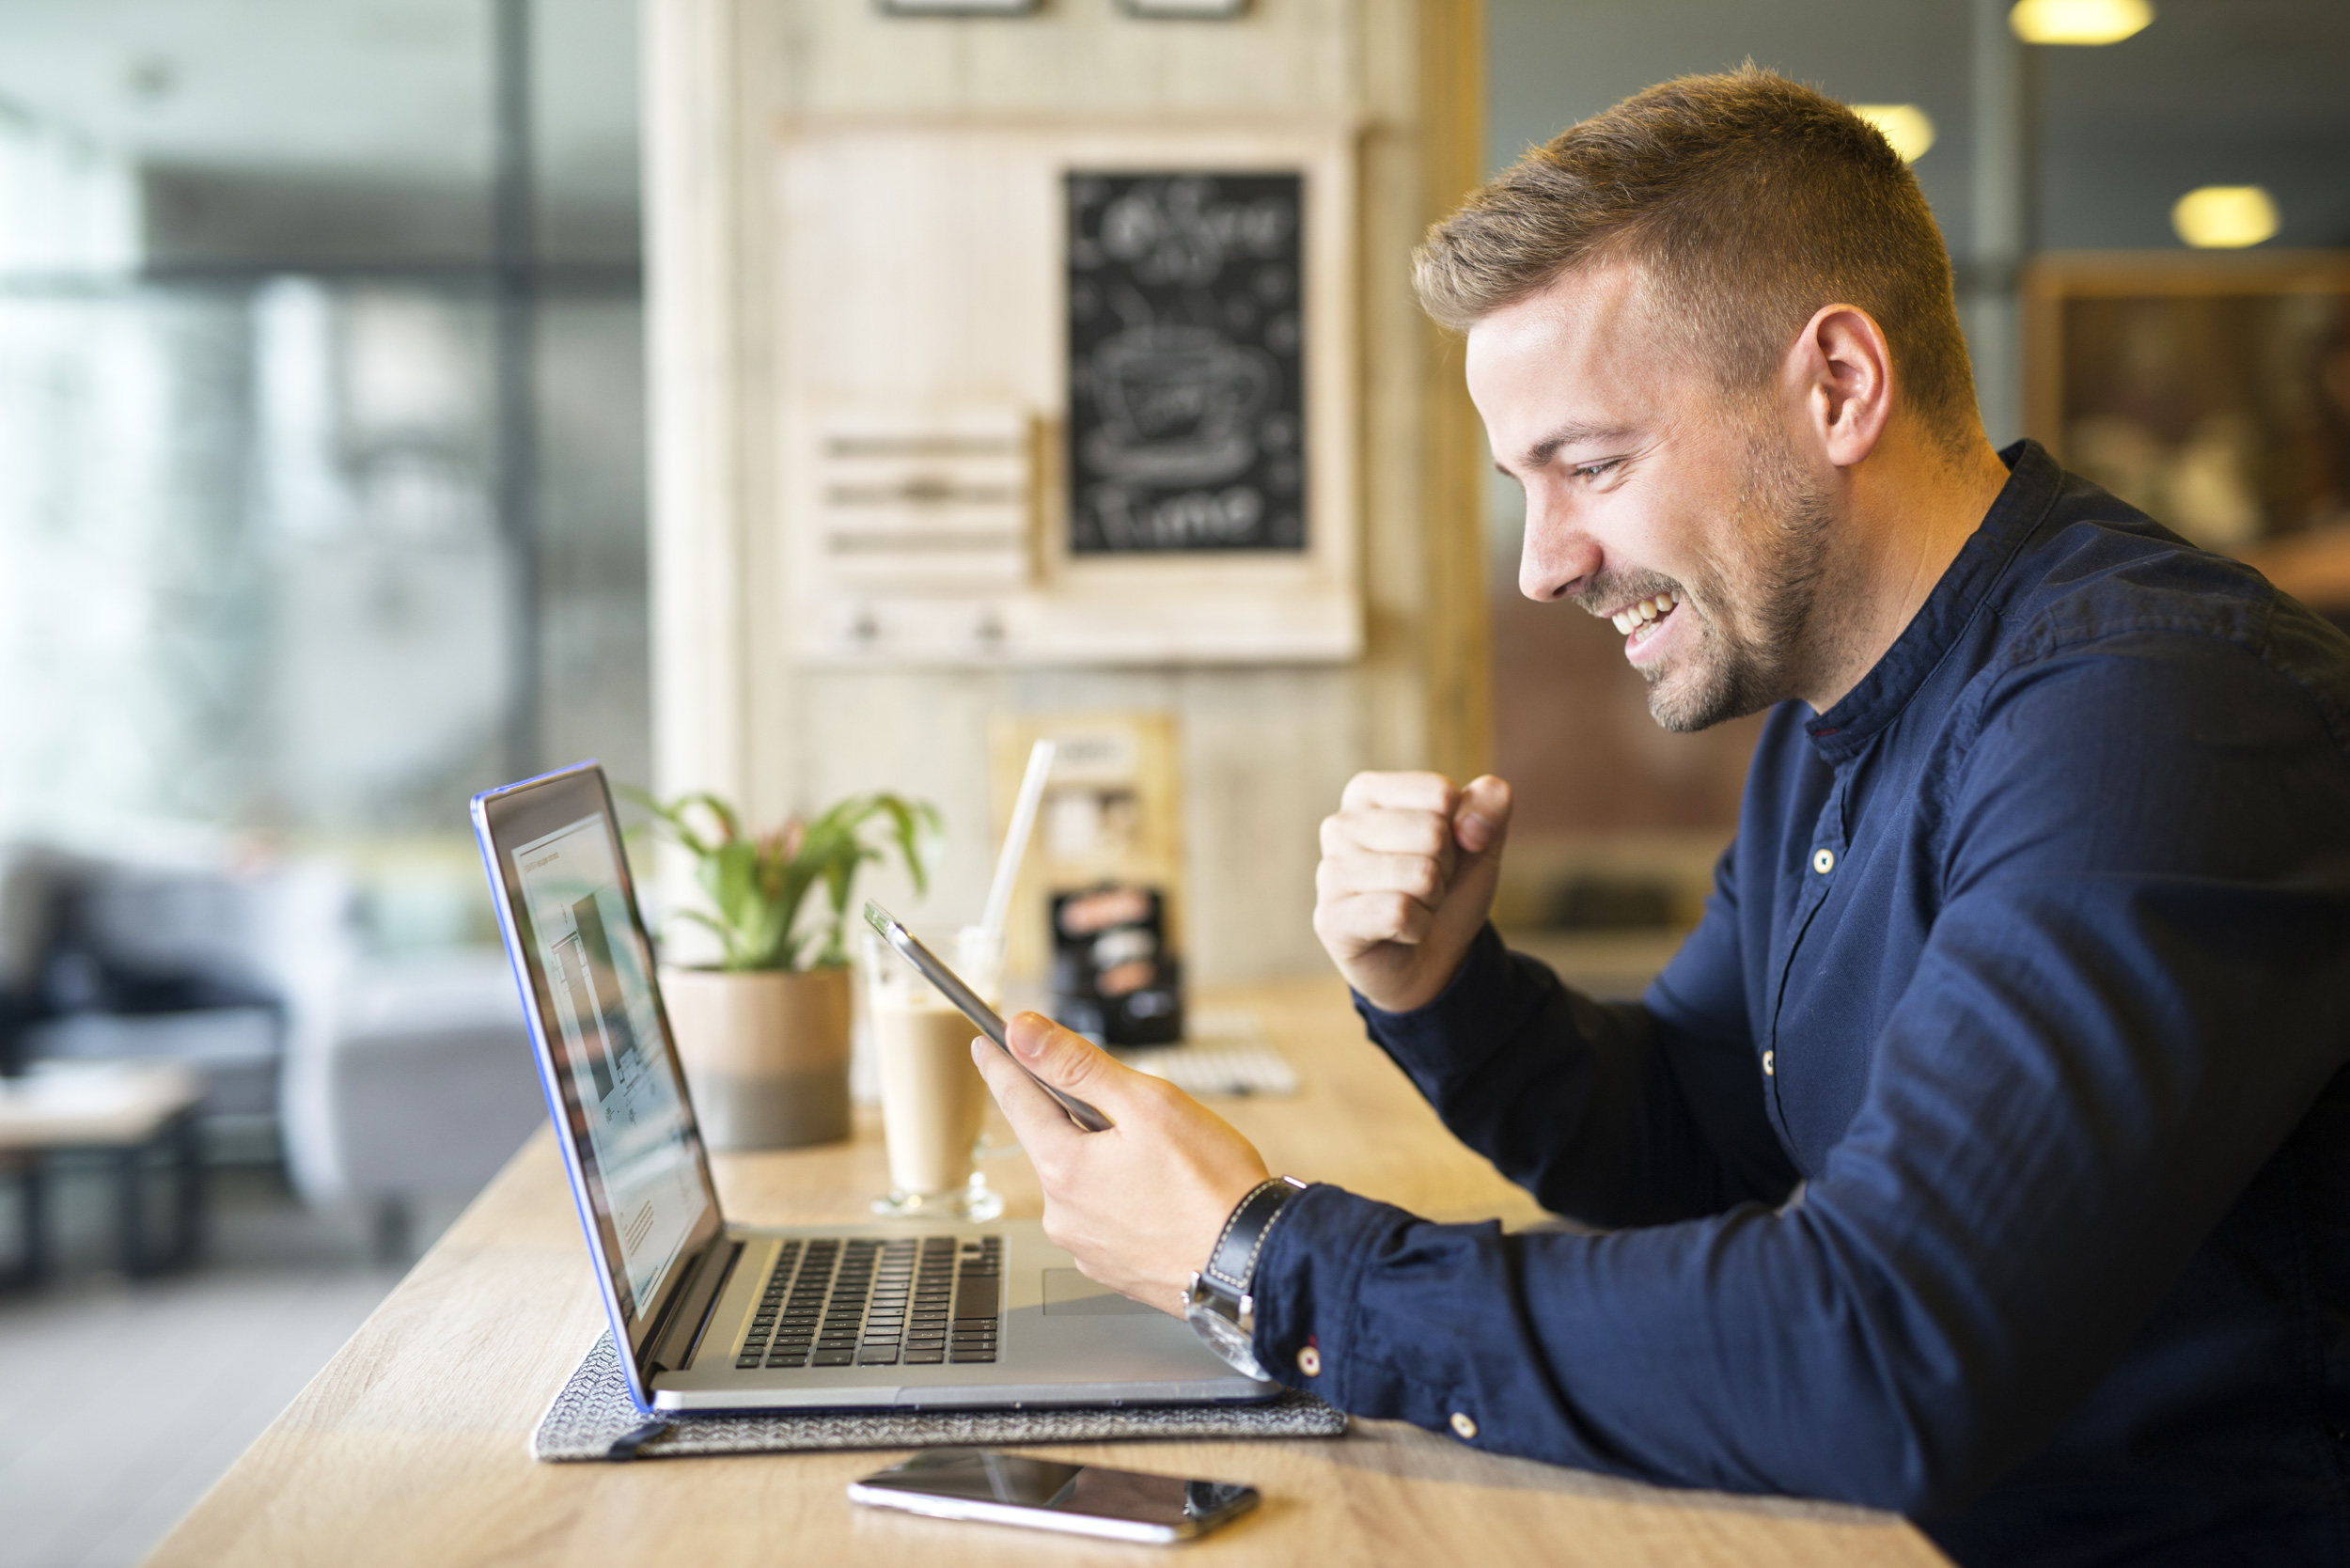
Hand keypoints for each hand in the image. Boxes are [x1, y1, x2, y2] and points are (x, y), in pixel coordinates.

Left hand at [972, 1013, 1270, 1315]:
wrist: (1256, 1264)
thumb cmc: (1213, 1187)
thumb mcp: (1147, 1104)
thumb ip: (1078, 1065)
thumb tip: (1022, 1034)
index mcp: (1064, 1168)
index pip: (1017, 1100)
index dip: (1002, 1064)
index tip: (986, 1043)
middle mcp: (1062, 1214)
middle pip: (1054, 1141)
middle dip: (1081, 1116)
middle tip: (1132, 1109)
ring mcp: (1086, 1247)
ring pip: (1083, 1181)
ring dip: (1106, 1159)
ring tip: (1165, 1162)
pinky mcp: (1112, 1269)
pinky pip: (1105, 1216)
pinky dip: (1124, 1198)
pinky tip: (1164, 1196)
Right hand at [1313, 771, 1511, 1012]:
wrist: (1434, 956)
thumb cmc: (1449, 887)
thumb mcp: (1482, 839)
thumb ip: (1490, 803)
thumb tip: (1470, 825)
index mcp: (1368, 792)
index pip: (1441, 794)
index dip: (1459, 829)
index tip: (1440, 851)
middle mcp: (1340, 825)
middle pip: (1432, 833)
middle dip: (1446, 868)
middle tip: (1426, 886)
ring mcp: (1330, 872)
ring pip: (1420, 875)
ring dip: (1432, 899)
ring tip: (1412, 906)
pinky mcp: (1330, 919)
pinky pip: (1400, 913)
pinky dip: (1417, 927)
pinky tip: (1399, 932)